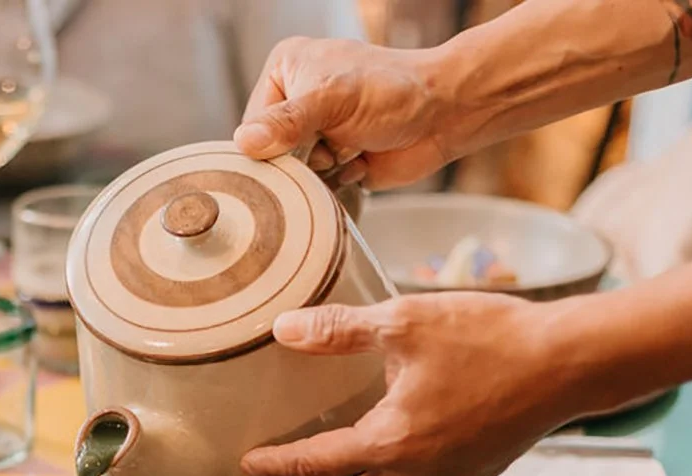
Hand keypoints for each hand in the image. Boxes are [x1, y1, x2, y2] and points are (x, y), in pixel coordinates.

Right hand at [235, 37, 453, 188]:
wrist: (445, 115)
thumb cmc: (395, 91)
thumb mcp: (334, 99)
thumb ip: (288, 121)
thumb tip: (245, 142)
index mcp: (284, 70)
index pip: (251, 125)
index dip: (272, 144)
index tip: (304, 141)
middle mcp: (295, 100)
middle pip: (269, 154)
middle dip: (302, 160)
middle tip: (332, 145)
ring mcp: (314, 132)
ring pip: (293, 175)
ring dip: (322, 172)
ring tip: (351, 148)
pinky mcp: (333, 161)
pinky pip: (316, 189)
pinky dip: (338, 183)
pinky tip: (360, 161)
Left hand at [240, 292, 585, 475]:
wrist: (569, 362)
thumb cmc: (492, 338)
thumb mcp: (405, 321)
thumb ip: (340, 330)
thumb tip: (285, 329)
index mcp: (390, 442)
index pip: (314, 463)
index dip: (275, 466)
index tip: (247, 467)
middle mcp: (416, 475)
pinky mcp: (474, 475)